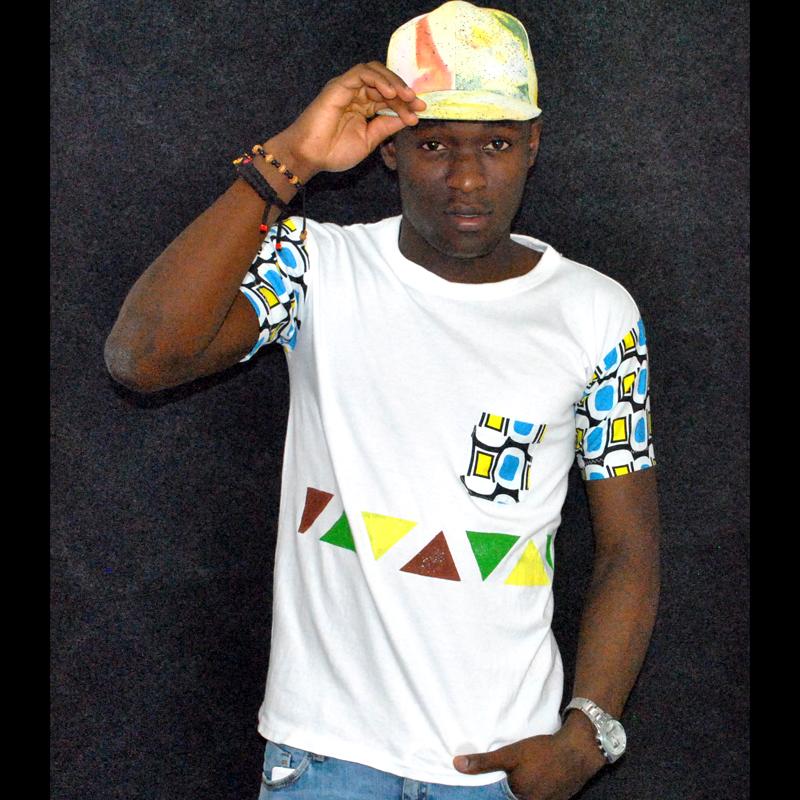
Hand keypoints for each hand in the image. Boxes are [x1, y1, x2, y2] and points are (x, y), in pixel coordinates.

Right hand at [275, 62, 426, 178]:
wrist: (310, 156)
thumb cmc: (333, 152)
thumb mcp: (369, 140)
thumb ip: (386, 126)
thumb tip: (408, 117)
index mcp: (363, 107)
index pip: (389, 99)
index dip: (406, 104)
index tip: (420, 113)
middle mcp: (356, 94)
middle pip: (385, 84)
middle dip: (404, 92)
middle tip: (418, 103)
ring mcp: (347, 88)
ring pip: (375, 73)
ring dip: (394, 83)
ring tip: (406, 97)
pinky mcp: (339, 85)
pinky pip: (362, 73)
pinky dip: (378, 80)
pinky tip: (390, 94)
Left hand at [452, 723, 606, 799]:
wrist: (578, 751)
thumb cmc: (542, 752)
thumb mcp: (511, 754)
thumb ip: (484, 762)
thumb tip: (457, 765)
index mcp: (519, 799)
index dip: (489, 797)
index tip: (477, 794)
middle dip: (504, 794)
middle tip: (500, 782)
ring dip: (519, 794)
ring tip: (516, 780)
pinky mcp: (558, 799)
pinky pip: (540, 799)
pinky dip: (532, 793)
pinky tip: (532, 781)